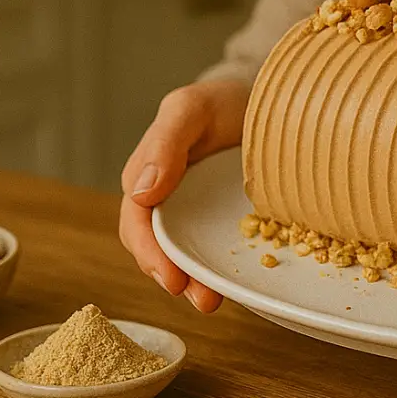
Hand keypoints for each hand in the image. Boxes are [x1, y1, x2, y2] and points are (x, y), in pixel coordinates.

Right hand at [119, 78, 251, 312]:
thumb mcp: (190, 109)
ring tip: (214, 302)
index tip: (172, 278)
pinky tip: (238, 283)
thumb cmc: (218, 99)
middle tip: (199, 298)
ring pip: (183, 254)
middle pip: (156, 248)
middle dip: (171, 277)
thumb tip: (140, 192)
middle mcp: (166, 199)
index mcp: (147, 175)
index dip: (150, 254)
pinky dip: (220, 268)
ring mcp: (194, 212)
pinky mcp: (221, 218)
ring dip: (194, 282)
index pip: (137, 223)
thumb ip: (165, 144)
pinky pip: (214, 247)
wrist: (259, 96)